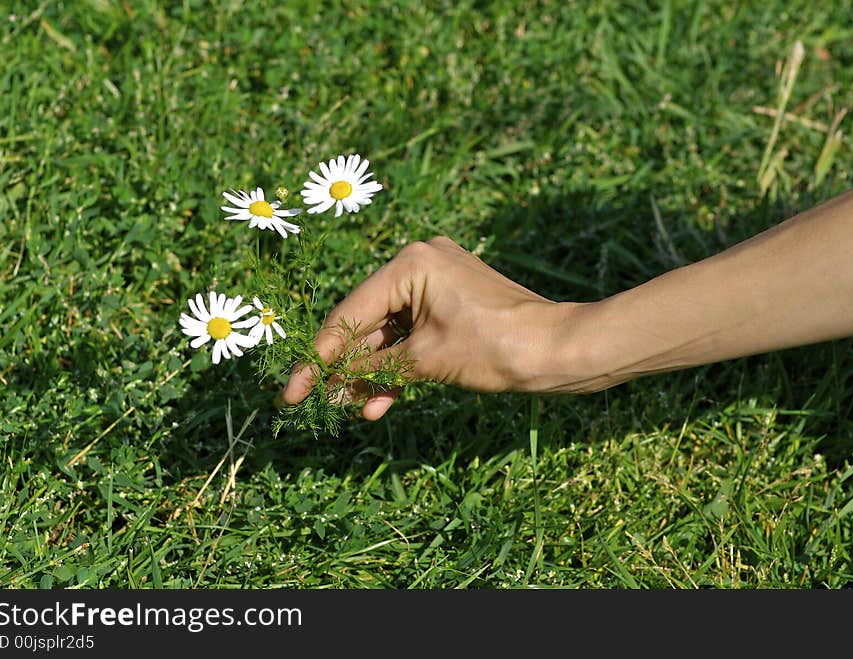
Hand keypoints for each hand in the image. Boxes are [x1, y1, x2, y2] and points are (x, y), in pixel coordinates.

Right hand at [281, 236, 576, 419]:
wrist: (558, 352)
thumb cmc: (496, 348)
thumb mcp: (426, 360)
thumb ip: (372, 367)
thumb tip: (330, 383)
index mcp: (412, 263)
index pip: (350, 312)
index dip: (319, 356)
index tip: (293, 390)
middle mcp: (420, 263)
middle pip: (366, 320)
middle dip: (344, 365)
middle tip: (315, 401)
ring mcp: (437, 283)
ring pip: (388, 333)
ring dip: (371, 371)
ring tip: (348, 408)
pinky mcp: (449, 304)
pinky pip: (412, 335)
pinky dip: (398, 366)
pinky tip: (378, 402)